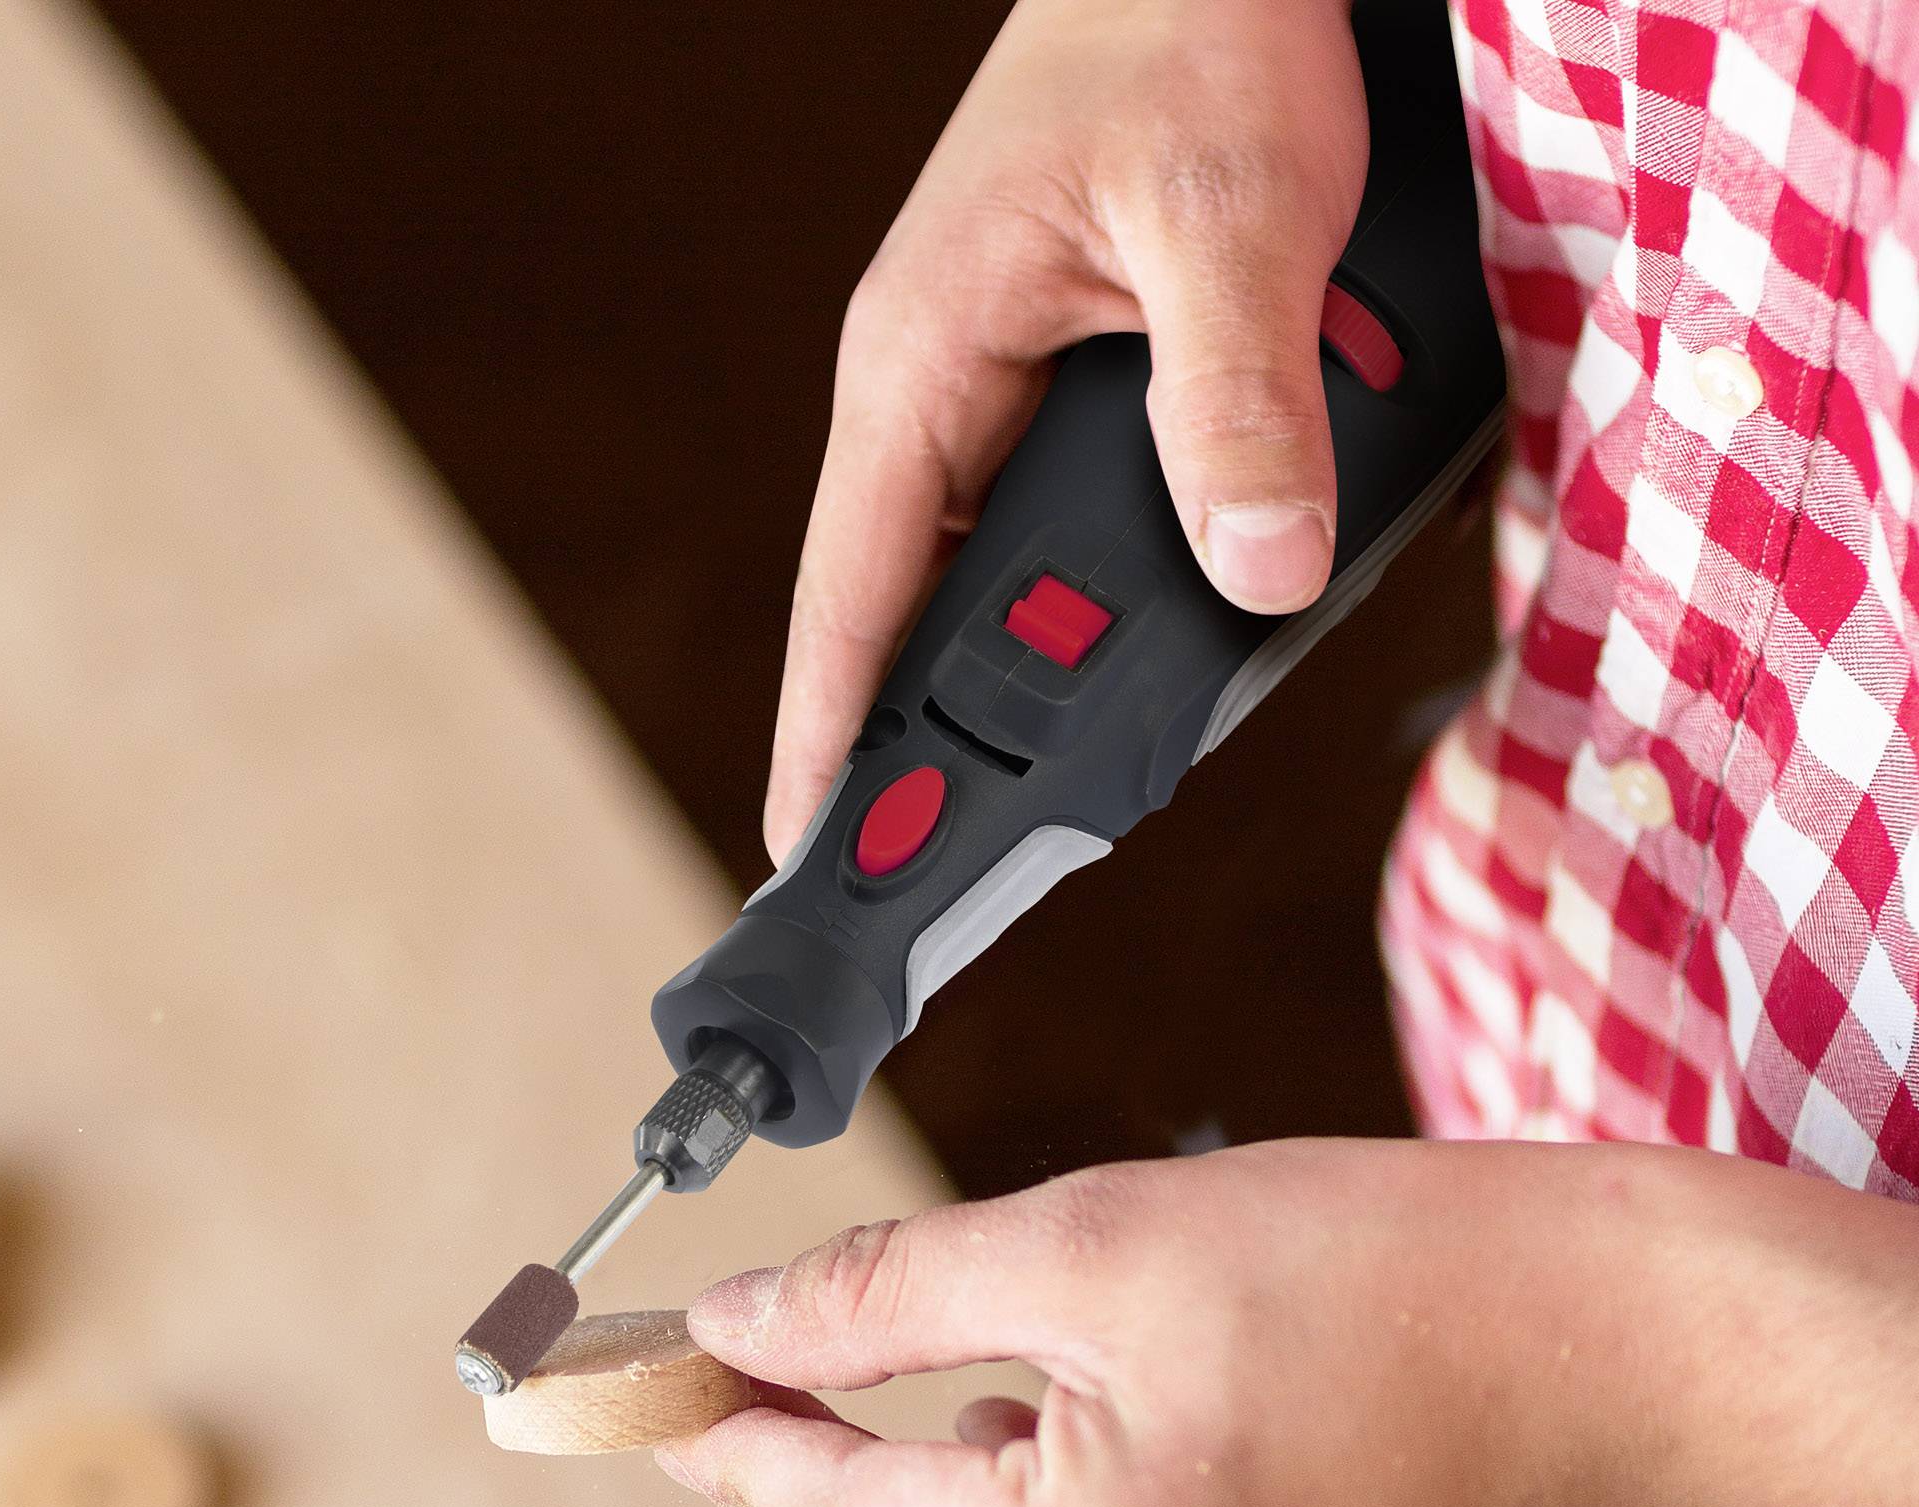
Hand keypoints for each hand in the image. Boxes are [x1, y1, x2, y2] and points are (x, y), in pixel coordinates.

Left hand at [657, 1139, 1918, 1506]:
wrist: (1611, 1347)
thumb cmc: (1378, 1272)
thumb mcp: (1084, 1243)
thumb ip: (876, 1299)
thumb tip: (732, 1325)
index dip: (716, 1436)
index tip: (624, 1394)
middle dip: (836, 1458)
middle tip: (772, 1355)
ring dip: (948, 1501)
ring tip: (986, 1380)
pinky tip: (1082, 1450)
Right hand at [767, 0, 1366, 860]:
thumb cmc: (1194, 29)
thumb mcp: (1232, 218)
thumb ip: (1238, 396)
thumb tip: (1260, 573)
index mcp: (923, 360)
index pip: (852, 589)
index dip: (827, 730)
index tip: (806, 851)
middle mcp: (939, 386)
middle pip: (912, 609)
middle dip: (941, 735)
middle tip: (973, 862)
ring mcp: (995, 382)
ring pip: (992, 570)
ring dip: (1034, 662)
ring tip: (1066, 774)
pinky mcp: (1060, 376)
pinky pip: (1056, 518)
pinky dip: (1095, 591)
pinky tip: (1142, 637)